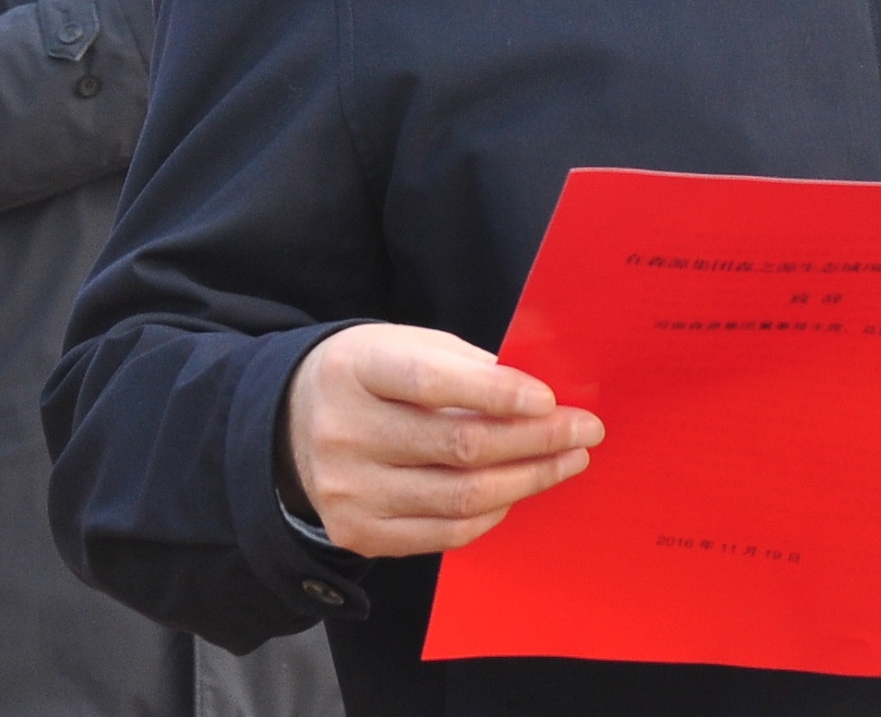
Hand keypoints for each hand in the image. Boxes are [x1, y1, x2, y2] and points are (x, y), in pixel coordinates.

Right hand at [282, 323, 603, 556]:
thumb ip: (473, 367)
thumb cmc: (376, 375)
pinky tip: (518, 490)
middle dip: (537, 440)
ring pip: (460, 497)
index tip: (550, 400)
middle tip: (586, 431)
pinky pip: (444, 534)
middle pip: (458, 447)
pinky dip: (492, 513)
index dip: (496, 392)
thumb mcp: (413, 346)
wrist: (295, 423)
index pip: (430, 383)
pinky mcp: (357, 533)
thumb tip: (547, 397)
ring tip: (568, 461)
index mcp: (357, 370)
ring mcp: (347, 490)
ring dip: (528, 480)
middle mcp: (344, 432)